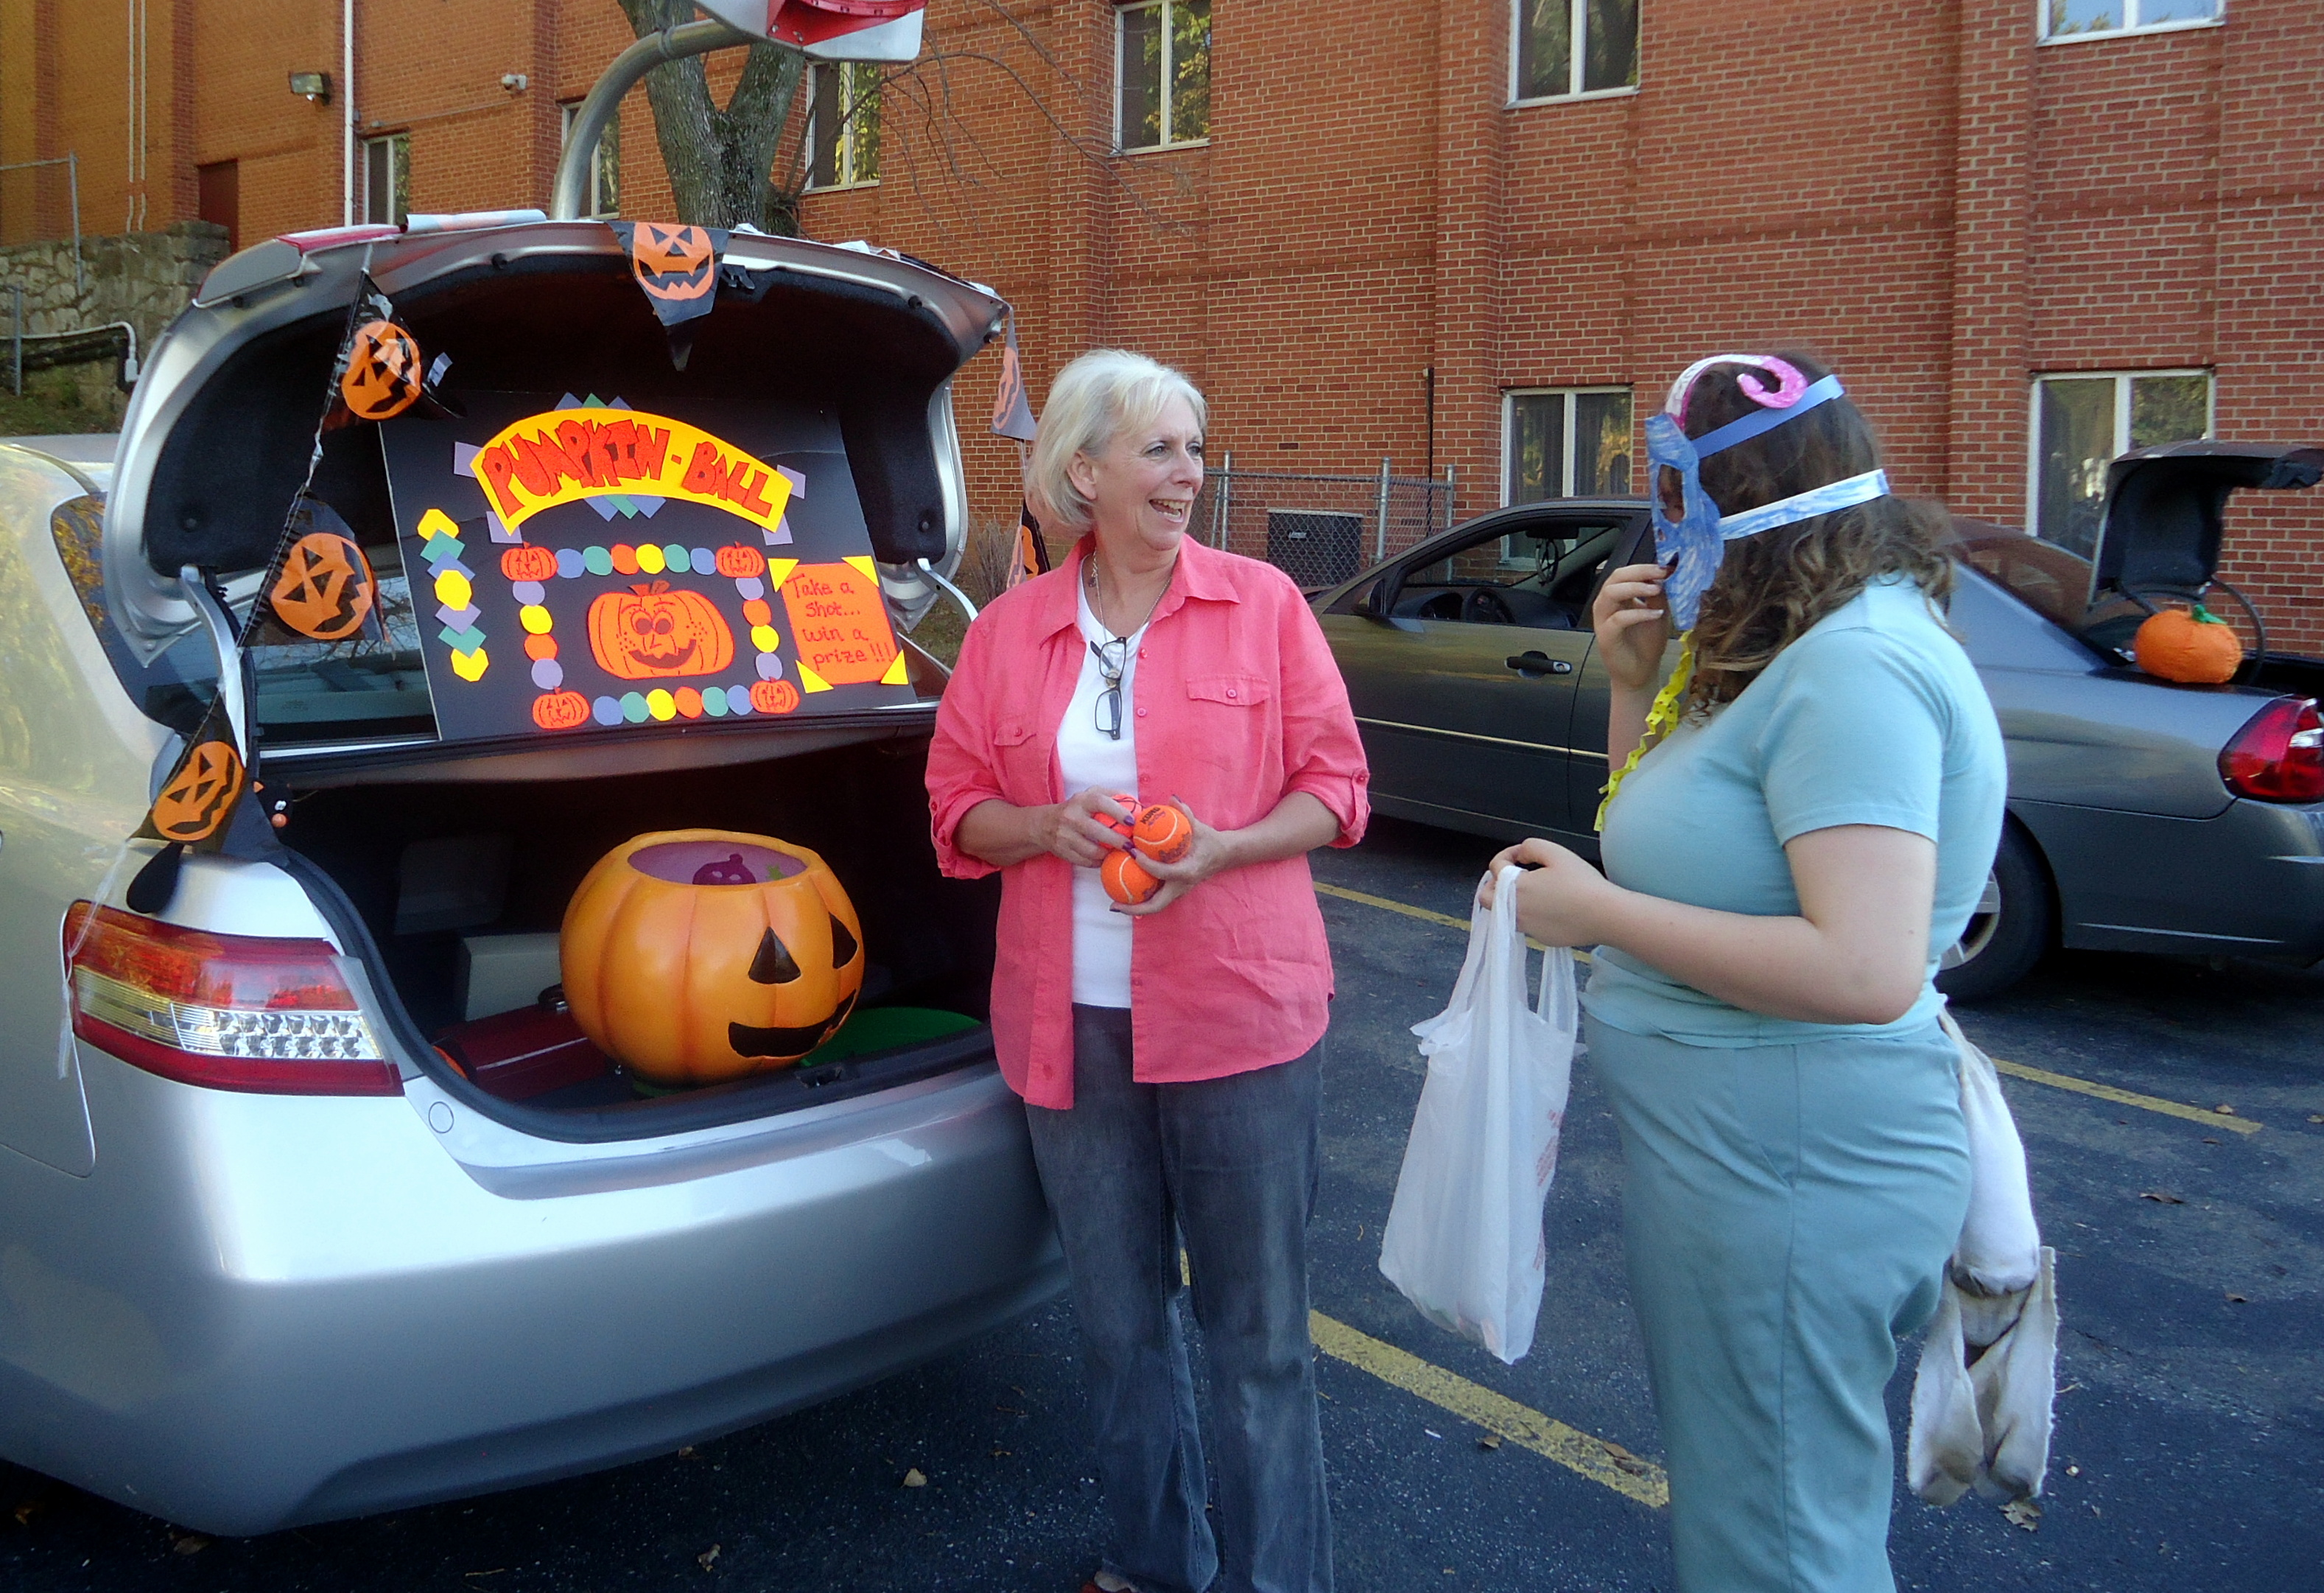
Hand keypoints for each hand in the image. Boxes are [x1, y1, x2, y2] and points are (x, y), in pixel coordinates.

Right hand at [1037, 788, 1135, 867]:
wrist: (1044, 825)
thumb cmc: (1076, 809)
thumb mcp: (1090, 795)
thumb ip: (1112, 795)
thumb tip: (1138, 804)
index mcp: (1081, 801)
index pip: (1100, 802)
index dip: (1117, 811)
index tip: (1132, 821)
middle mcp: (1071, 817)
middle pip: (1096, 831)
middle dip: (1117, 840)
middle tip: (1131, 845)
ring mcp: (1065, 836)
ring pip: (1091, 850)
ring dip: (1108, 854)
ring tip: (1119, 853)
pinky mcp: (1063, 851)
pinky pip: (1085, 861)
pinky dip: (1098, 861)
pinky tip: (1105, 858)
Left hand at [1117, 798, 1235, 915]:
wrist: (1224, 855)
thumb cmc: (1209, 841)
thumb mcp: (1199, 826)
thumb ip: (1186, 813)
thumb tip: (1172, 798)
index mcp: (1188, 871)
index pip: (1164, 872)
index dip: (1147, 865)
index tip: (1132, 853)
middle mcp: (1182, 886)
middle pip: (1156, 905)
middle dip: (1134, 907)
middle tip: (1113, 904)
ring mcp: (1179, 892)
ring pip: (1155, 907)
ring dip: (1135, 908)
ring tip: (1114, 904)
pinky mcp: (1175, 892)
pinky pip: (1156, 900)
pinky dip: (1141, 900)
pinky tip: (1124, 893)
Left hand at [1479, 837, 1619, 947]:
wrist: (1604, 915)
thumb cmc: (1581, 882)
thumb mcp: (1555, 852)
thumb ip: (1530, 847)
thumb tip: (1520, 854)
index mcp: (1514, 888)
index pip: (1495, 867)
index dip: (1506, 854)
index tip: (1522, 853)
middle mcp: (1515, 911)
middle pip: (1486, 898)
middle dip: (1494, 883)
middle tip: (1514, 875)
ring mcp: (1527, 928)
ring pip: (1507, 912)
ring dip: (1513, 899)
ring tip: (1536, 889)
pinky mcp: (1541, 939)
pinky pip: (1527, 924)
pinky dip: (1532, 913)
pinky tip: (1553, 906)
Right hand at [1591, 561, 1672, 693]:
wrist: (1641, 673)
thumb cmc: (1647, 644)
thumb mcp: (1659, 613)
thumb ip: (1658, 596)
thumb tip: (1663, 576)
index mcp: (1618, 597)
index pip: (1625, 573)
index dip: (1644, 567)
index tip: (1666, 566)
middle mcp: (1607, 605)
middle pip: (1615, 577)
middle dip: (1639, 572)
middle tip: (1660, 573)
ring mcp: (1604, 620)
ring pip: (1611, 593)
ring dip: (1635, 588)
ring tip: (1656, 589)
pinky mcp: (1606, 636)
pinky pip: (1618, 619)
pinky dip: (1638, 614)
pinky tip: (1655, 614)